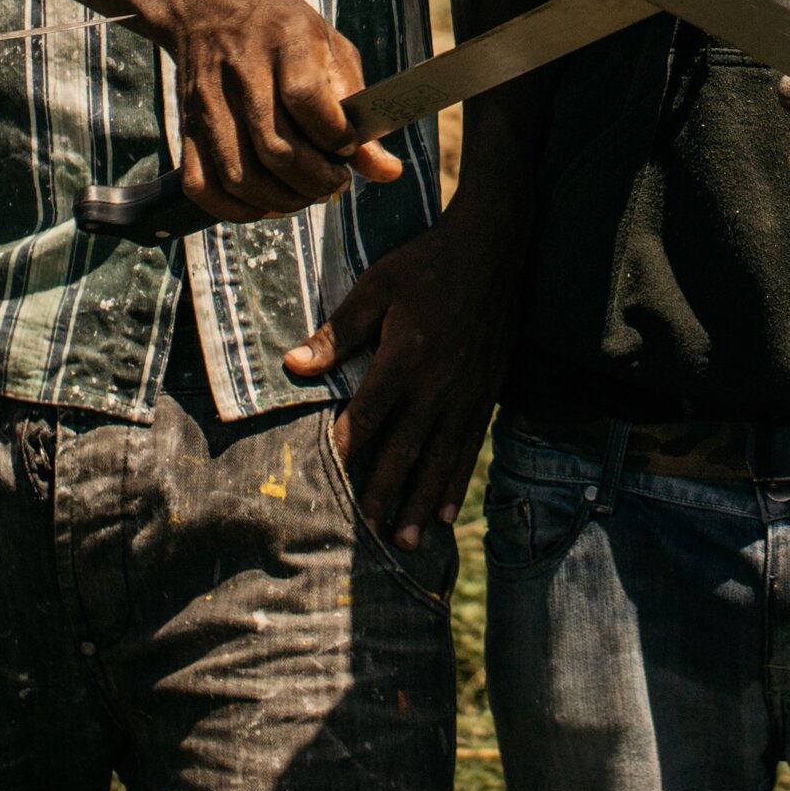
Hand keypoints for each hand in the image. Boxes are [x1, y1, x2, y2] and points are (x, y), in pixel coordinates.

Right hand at [166, 0, 401, 219]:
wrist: (211, 6)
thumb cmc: (284, 31)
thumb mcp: (331, 49)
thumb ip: (359, 109)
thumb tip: (389, 172)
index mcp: (285, 42)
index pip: (306, 99)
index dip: (334, 135)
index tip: (349, 145)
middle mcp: (242, 73)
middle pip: (274, 147)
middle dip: (314, 181)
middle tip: (335, 183)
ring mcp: (208, 104)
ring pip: (240, 175)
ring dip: (282, 200)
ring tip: (308, 194)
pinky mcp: (187, 127)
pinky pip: (202, 186)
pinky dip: (236, 208)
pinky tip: (267, 202)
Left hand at [282, 183, 525, 548]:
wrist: (495, 249)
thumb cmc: (428, 264)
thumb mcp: (376, 286)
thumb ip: (338, 332)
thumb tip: (294, 364)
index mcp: (405, 357)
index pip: (369, 416)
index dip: (347, 450)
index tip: (329, 482)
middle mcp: (437, 384)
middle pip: (406, 449)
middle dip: (386, 494)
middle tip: (370, 537)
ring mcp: (465, 392)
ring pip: (440, 458)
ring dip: (421, 502)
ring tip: (406, 541)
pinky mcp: (486, 392)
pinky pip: (469, 446)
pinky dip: (456, 482)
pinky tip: (444, 511)